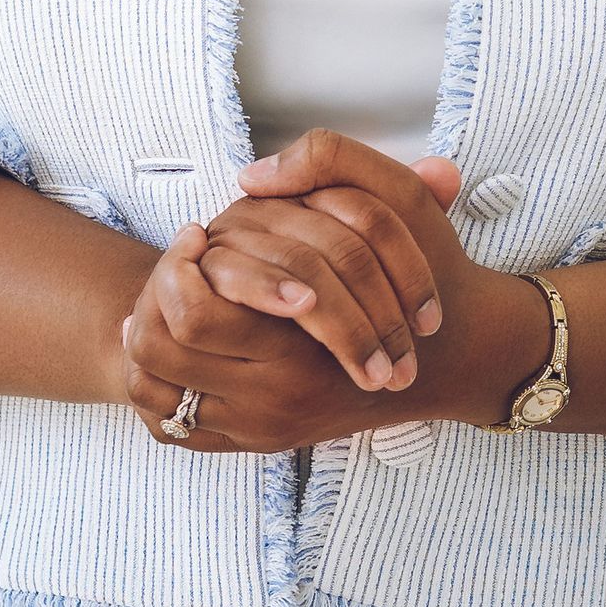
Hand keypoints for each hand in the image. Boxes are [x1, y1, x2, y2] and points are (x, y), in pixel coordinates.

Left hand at [116, 131, 522, 449]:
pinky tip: (173, 342)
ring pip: (160, 388)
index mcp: (298, 345)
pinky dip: (161, 384)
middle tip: (173, 263)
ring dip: (146, 339)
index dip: (177, 267)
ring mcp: (264, 427)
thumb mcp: (395, 199)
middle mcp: (274, 398)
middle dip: (151, 300)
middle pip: (163, 352)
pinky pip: (176, 424)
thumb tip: (250, 176)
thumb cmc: (426, 271)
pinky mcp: (259, 443)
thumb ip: (329, 163)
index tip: (196, 234)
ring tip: (163, 296)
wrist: (459, 356)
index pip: (193, 314)